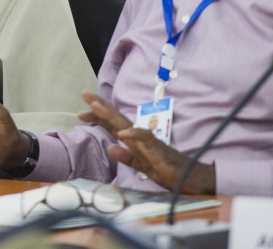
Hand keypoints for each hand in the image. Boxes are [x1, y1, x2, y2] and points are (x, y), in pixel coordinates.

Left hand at [78, 91, 215, 193]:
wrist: (192, 178)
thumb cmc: (168, 170)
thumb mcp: (141, 165)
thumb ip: (126, 157)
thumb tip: (110, 147)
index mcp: (134, 140)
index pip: (114, 125)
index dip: (98, 118)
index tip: (81, 113)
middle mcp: (139, 137)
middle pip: (117, 119)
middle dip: (100, 106)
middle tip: (84, 93)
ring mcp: (148, 142)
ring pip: (127, 125)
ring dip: (112, 115)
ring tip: (95, 106)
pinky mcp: (158, 150)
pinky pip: (145, 140)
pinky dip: (134, 135)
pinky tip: (122, 133)